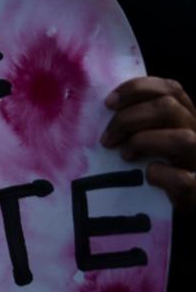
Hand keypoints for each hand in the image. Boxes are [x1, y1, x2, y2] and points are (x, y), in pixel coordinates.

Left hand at [103, 76, 195, 210]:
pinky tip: (147, 176)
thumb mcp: (147, 134)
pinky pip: (182, 180)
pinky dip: (159, 176)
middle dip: (129, 119)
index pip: (170, 88)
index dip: (136, 89)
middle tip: (107, 139)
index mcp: (185, 116)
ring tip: (124, 155)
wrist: (173, 203)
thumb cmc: (151, 164)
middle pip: (169, 108)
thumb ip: (138, 118)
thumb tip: (108, 105)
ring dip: (143, 143)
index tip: (108, 103)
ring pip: (184, 140)